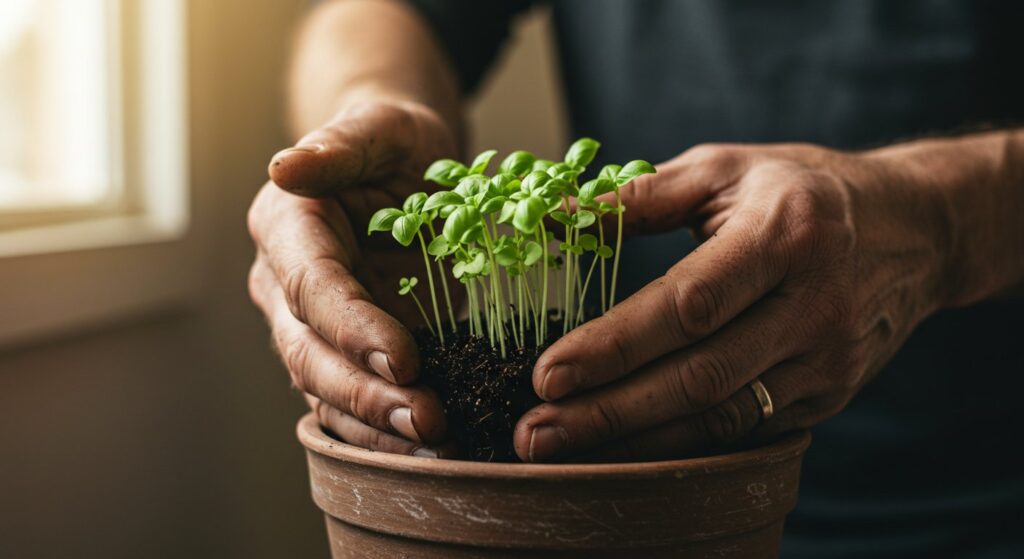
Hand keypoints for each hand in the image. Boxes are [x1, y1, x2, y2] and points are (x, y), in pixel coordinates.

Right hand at [248, 100, 457, 456]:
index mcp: (287, 228)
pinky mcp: (344, 350)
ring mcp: (311, 325)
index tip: (406, 360)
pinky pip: (351, 400)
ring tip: (436, 443)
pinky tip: (429, 448)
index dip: (353, 329)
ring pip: (326, 389)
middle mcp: (286, 284)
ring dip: (376, 425)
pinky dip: (384, 430)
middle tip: (428, 419)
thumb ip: (338, 145)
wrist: (400, 168)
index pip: (312, 288)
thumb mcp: (379, 126)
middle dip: (365, 393)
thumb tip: (282, 168)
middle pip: (310, 353)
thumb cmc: (393, 141)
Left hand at [514, 143, 951, 461]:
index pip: (688, 305)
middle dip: (608, 412)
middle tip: (533, 432)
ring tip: (561, 447)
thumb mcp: (727, 168)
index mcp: (786, 235)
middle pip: (699, 377)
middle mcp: (814, 305)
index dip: (615, 345)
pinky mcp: (829, 394)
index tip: (547, 373)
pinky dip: (680, 444)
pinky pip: (745, 430)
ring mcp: (827, 359)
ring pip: (721, 418)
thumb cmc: (801, 190)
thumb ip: (640, 196)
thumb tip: (553, 216)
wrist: (912, 229)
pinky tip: (625, 447)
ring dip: (635, 440)